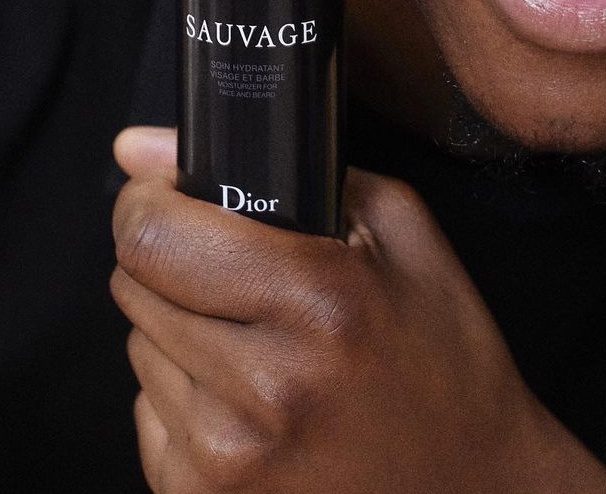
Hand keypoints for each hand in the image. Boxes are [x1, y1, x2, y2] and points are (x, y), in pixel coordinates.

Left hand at [111, 126, 605, 492]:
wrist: (472, 490)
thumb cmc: (443, 355)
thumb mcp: (399, 230)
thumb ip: (277, 170)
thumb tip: (136, 146)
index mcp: (318, 300)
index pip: (154, 236)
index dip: (149, 201)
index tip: (170, 194)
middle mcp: (263, 386)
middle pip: (133, 285)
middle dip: (172, 260)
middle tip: (237, 272)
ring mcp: (226, 458)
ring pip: (137, 346)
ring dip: (181, 330)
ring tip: (260, 342)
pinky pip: (148, 412)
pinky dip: (187, 395)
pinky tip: (251, 399)